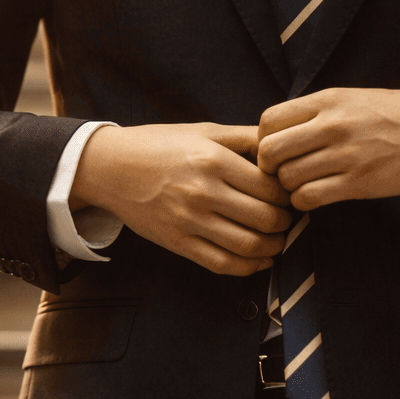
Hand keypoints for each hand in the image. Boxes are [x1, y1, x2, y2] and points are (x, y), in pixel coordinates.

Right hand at [71, 123, 291, 275]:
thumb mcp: (203, 131)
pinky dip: (249, 267)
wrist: (110, 168)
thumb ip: (244, 137)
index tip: (289, 195)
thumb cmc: (158, 145)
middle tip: (288, 218)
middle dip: (285, 222)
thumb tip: (281, 143)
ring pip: (248, 245)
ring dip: (273, 247)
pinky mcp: (178, 243)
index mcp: (213, 161)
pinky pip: (222, 264)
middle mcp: (203, 193)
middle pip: (265, 218)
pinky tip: (260, 260)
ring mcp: (189, 222)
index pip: (269, 187)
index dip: (287, 195)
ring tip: (278, 240)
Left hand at [257, 88, 399, 211]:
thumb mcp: (353, 98)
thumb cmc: (398, 113)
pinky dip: (306, 202)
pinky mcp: (360, 182)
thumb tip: (279, 132)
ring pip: (287, 178)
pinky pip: (310, 197)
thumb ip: (317, 112)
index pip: (268, 121)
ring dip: (290, 188)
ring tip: (305, 185)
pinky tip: (318, 197)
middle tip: (284, 173)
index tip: (278, 150)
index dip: (264, 140)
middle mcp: (332, 125)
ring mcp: (346, 154)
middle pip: (269, 152)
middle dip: (270, 168)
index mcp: (328, 100)